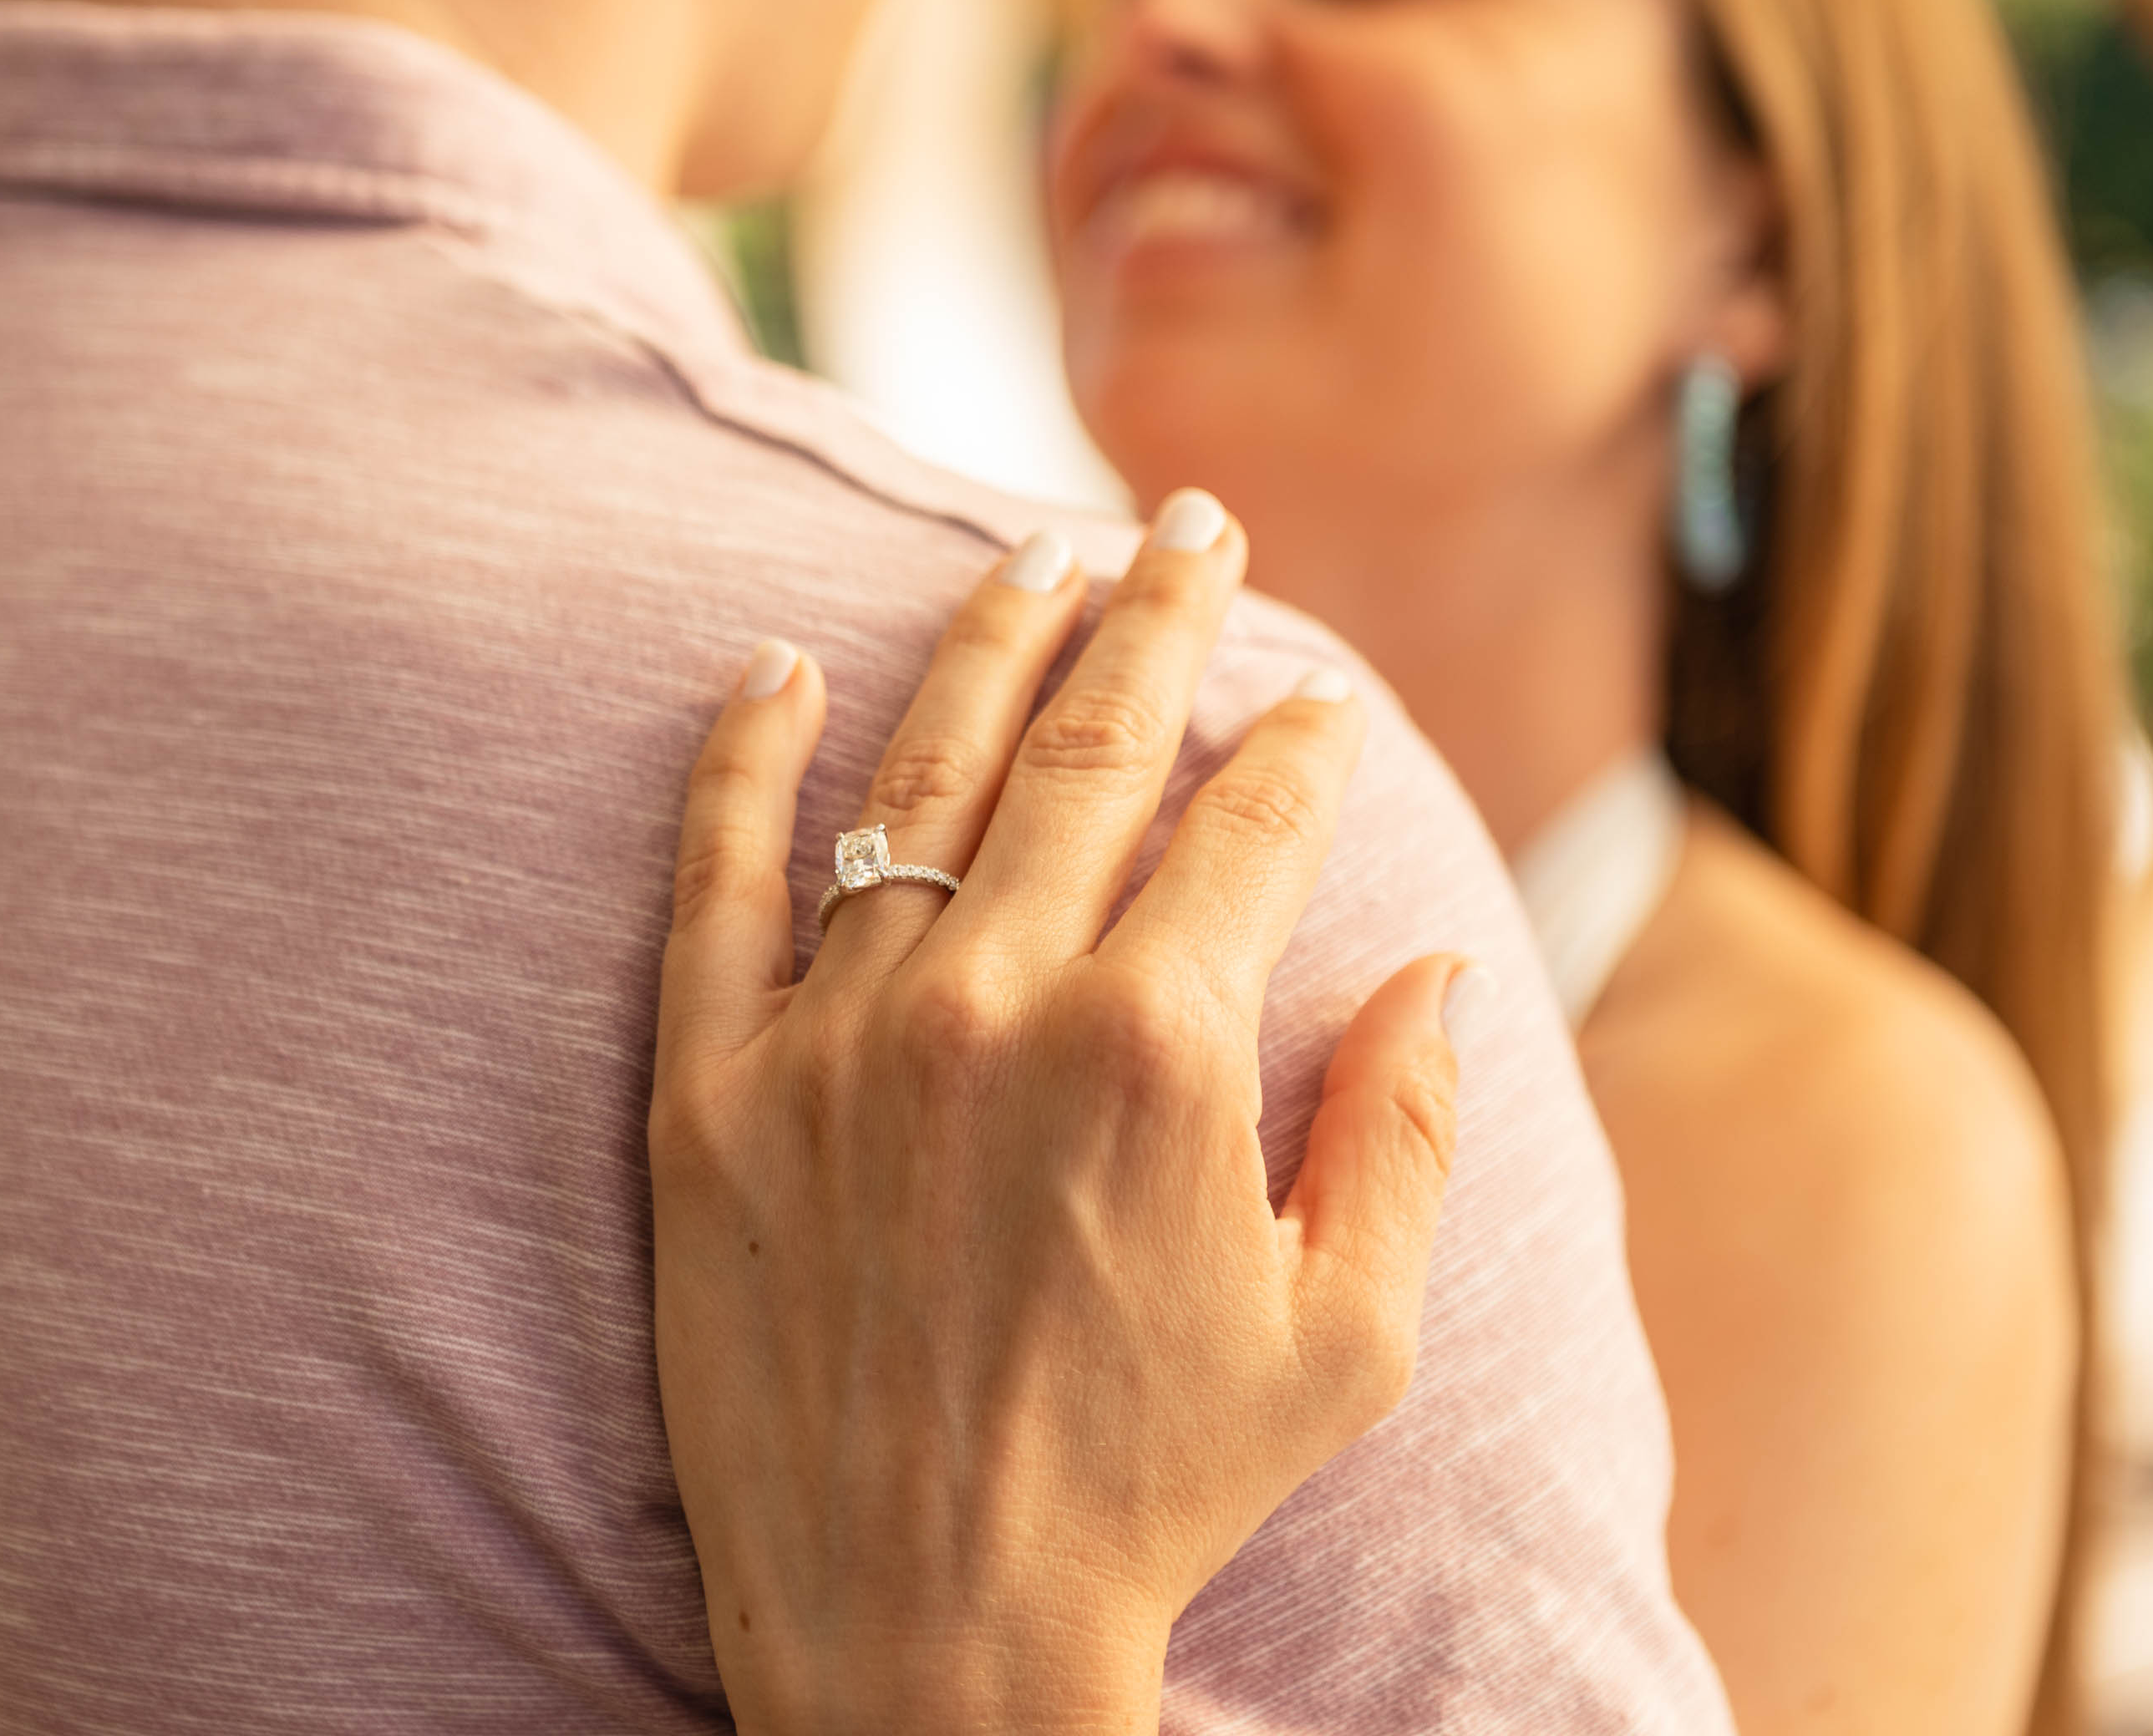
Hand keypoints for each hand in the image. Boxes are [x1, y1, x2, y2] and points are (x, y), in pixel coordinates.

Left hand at [651, 494, 1468, 1735]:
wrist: (922, 1632)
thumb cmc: (1157, 1489)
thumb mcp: (1348, 1335)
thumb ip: (1409, 1130)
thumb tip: (1444, 967)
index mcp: (1164, 1046)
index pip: (1250, 820)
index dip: (1301, 739)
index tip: (1318, 699)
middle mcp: (995, 1002)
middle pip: (1090, 744)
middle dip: (1161, 614)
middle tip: (1193, 528)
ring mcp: (836, 1038)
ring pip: (917, 772)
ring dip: (985, 640)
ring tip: (1031, 551)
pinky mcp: (708, 1094)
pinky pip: (715, 882)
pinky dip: (740, 759)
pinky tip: (775, 664)